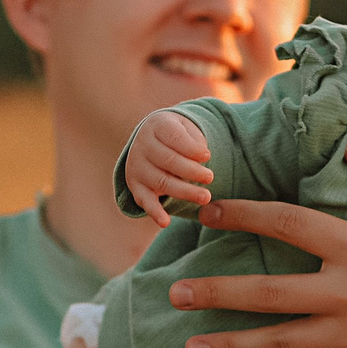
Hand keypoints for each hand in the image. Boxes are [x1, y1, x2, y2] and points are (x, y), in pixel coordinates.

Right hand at [123, 111, 214, 227]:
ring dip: (184, 191)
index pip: (174, 137)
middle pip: (169, 160)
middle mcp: (143, 145)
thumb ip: (194, 141)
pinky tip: (165, 222)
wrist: (153, 141)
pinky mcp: (135, 186)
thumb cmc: (178, 137)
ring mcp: (137, 167)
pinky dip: (154, 212)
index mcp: (157, 125)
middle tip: (210, 178)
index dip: (191, 148)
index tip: (207, 156)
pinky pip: (145, 201)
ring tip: (205, 197)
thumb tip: (202, 157)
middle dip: (191, 171)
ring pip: (161, 182)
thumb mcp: (187, 129)